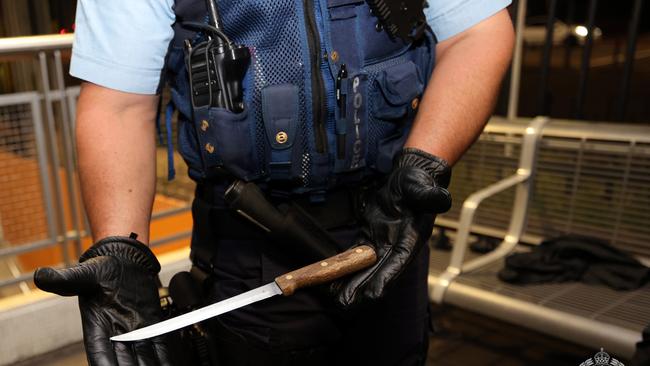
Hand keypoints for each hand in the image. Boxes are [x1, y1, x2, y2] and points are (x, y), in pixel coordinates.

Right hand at [34, 236, 173, 365]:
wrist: (125, 260)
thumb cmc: (102, 268)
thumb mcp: (83, 274)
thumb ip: (64, 279)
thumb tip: (41, 275)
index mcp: (97, 327)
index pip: (100, 353)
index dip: (105, 364)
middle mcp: (117, 335)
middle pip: (124, 362)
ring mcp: (136, 333)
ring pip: (143, 359)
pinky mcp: (152, 326)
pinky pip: (159, 347)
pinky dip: (164, 359)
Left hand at [333, 148, 451, 307]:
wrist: (409, 178)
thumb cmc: (418, 183)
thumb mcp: (423, 187)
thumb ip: (431, 195)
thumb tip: (442, 198)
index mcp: (413, 236)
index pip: (398, 261)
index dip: (386, 278)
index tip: (373, 295)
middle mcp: (397, 245)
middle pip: (378, 272)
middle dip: (362, 289)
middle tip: (344, 304)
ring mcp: (383, 243)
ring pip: (364, 267)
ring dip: (350, 282)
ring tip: (333, 297)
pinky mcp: (370, 236)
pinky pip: (354, 254)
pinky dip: (343, 265)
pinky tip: (330, 275)